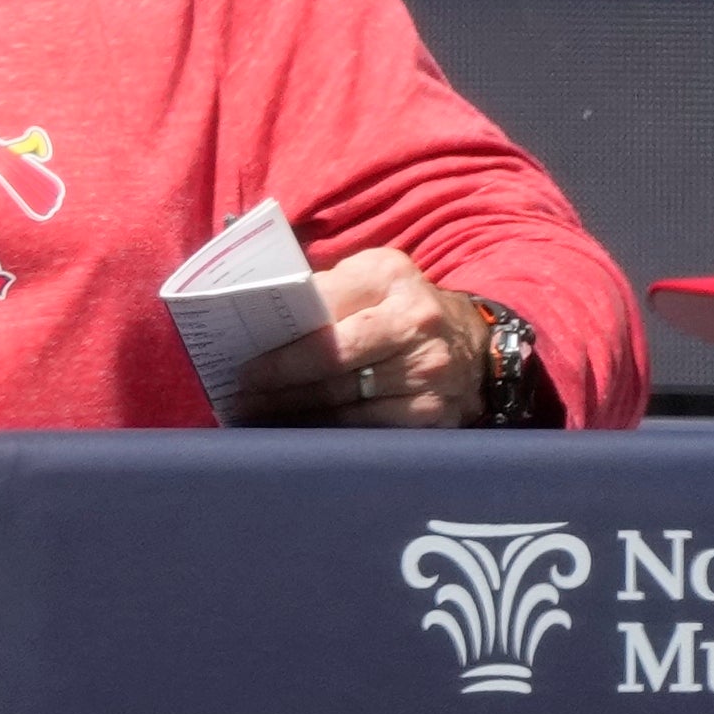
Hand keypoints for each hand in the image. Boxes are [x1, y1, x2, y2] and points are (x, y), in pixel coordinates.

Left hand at [231, 247, 492, 428]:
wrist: (474, 345)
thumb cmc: (400, 305)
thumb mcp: (370, 277)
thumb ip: (323, 290)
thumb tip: (259, 318)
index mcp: (391, 277)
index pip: (325, 312)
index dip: (283, 344)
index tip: (243, 364)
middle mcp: (415, 323)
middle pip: (333, 361)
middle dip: (279, 384)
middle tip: (239, 397)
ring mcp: (428, 373)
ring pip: (345, 402)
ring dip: (294, 414)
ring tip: (256, 417)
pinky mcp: (433, 414)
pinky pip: (367, 430)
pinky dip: (327, 435)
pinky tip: (297, 436)